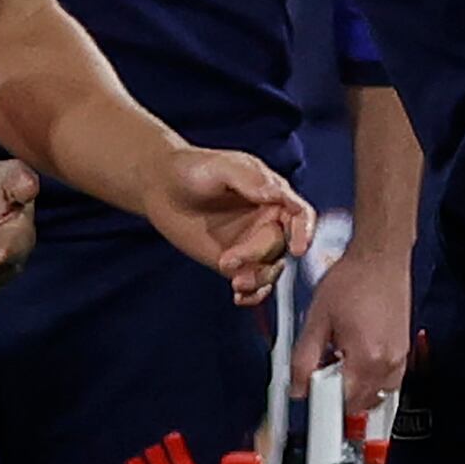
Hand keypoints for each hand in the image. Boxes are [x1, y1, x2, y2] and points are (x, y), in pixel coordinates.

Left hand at [142, 146, 315, 306]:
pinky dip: (252, 294)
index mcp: (272, 194)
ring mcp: (251, 243)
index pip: (300, 215)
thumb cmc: (191, 168)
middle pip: (280, 246)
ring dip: (257, 279)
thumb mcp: (220, 166)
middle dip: (258, 256)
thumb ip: (249, 179)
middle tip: (228, 260)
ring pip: (270, 269)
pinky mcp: (235, 262)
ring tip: (235, 282)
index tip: (297, 249)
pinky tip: (239, 296)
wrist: (160, 186)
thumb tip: (277, 193)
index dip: (304, 232)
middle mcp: (267, 221)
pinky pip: (254, 283)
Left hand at [290, 242, 412, 416]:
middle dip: (337, 395)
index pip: (343, 403)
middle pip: (360, 405)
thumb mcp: (317, 318)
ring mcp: (400, 360)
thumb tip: (298, 388)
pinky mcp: (404, 353)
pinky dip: (369, 379)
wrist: (380, 258)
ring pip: (375, 396)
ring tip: (338, 358)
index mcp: (367, 358)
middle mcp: (389, 365)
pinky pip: (387, 382)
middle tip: (321, 368)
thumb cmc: (351, 280)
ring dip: (353, 389)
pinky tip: (354, 355)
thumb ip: (304, 358)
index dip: (321, 402)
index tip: (310, 393)